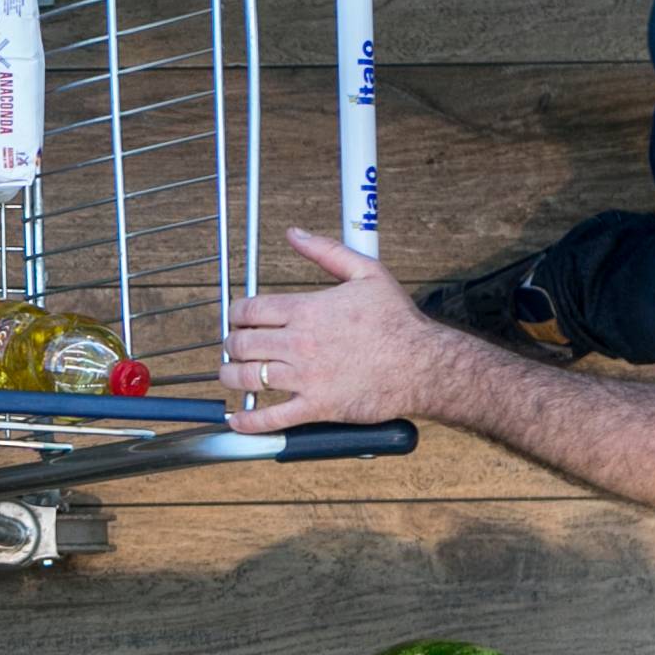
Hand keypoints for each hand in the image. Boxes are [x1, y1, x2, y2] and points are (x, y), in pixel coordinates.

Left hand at [221, 229, 457, 429]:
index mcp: (307, 310)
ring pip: (247, 378)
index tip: (238, 319)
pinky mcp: (316, 406)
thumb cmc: (398, 321)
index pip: (249, 310)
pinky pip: (272, 418)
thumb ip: (326, 251)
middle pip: (242, 343)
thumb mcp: (366, 272)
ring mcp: (306, 377)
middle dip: (233, 344)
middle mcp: (300, 343)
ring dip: (231, 376)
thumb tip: (294, 234)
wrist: (423, 364)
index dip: (236, 314)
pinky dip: (248, 421)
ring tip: (231, 374)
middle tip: (236, 346)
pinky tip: (237, 419)